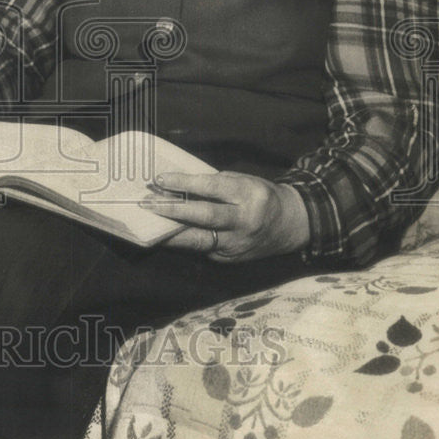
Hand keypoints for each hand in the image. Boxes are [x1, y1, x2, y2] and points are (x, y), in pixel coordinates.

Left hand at [140, 172, 309, 261]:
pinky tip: (163, 235)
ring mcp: (236, 244)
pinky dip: (181, 242)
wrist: (291, 225)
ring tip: (148, 222)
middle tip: (146, 203)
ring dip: (170, 231)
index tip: (159, 179)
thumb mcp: (243, 181)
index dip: (184, 183)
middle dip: (172, 210)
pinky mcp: (230, 259)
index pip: (211, 188)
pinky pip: (201, 249)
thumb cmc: (260, 196)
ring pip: (198, 240)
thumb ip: (214, 184)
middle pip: (204, 216)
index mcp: (248, 195)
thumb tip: (177, 185)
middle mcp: (243, 221)